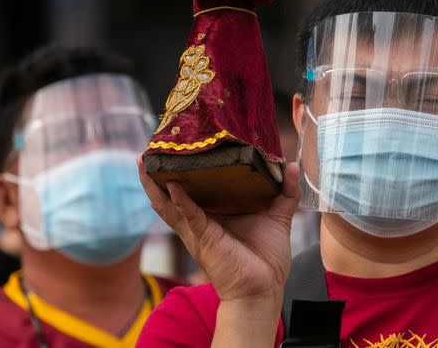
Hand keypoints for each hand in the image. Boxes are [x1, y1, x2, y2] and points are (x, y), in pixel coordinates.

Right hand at [138, 158, 299, 303]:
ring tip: (144, 163)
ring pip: (168, 205)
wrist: (264, 288)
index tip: (173, 149)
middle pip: (169, 196)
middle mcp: (200, 222)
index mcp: (214, 215)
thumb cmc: (267, 258)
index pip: (192, 189)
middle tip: (146, 153)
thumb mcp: (278, 216)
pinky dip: (180, 201)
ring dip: (154, 185)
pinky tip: (173, 185)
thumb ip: (286, 191)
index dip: (180, 171)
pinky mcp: (205, 239)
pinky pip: (190, 216)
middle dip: (155, 176)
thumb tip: (293, 165)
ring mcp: (199, 231)